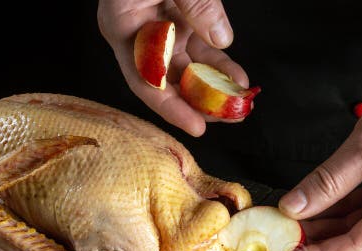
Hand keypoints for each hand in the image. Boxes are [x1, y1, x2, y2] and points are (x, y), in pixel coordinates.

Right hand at [98, 0, 247, 136]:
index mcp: (121, 24)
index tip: (197, 127)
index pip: (144, 79)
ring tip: (240, 101)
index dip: (171, 107)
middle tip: (229, 118)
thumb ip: (195, 4)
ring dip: (213, 86)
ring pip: (186, 68)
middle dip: (199, 102)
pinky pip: (199, 48)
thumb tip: (222, 38)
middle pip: (166, 80)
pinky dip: (218, 63)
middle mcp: (138, 33)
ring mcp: (159, 26)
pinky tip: (237, 76)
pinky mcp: (179, 18)